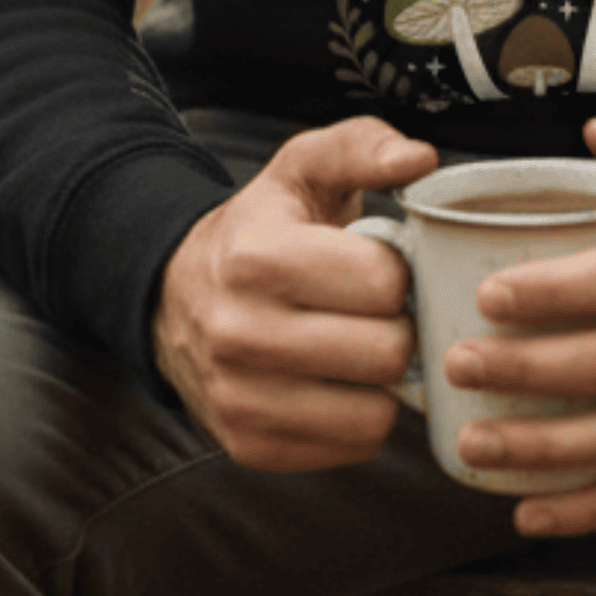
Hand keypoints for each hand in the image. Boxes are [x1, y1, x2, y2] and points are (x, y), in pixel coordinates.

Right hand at [152, 115, 436, 469]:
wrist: (175, 295)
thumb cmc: (262, 227)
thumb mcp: (303, 168)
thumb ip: (363, 146)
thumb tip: (420, 158)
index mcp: (257, 256)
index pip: (383, 283)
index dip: (397, 272)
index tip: (381, 266)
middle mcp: (238, 332)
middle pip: (385, 353)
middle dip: (399, 328)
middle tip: (380, 312)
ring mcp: (238, 398)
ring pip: (372, 414)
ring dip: (383, 382)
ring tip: (362, 346)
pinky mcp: (248, 446)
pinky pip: (349, 448)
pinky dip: (357, 418)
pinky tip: (339, 381)